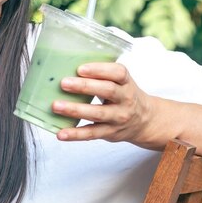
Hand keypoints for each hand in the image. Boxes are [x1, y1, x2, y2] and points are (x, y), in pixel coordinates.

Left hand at [53, 62, 172, 149]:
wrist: (145, 120)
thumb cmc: (124, 95)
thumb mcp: (121, 82)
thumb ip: (102, 76)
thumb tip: (67, 68)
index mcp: (126, 82)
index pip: (117, 73)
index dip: (99, 70)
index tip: (80, 68)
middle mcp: (125, 99)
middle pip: (107, 90)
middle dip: (84, 86)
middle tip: (64, 83)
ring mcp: (118, 117)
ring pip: (98, 113)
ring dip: (75, 110)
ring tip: (57, 106)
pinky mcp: (110, 132)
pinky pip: (92, 133)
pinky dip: (75, 134)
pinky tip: (61, 133)